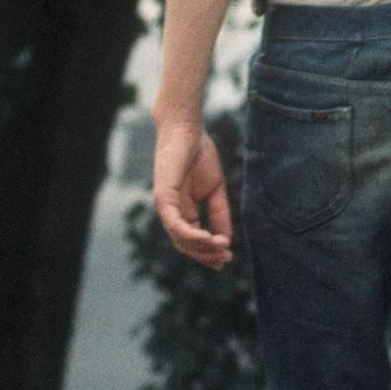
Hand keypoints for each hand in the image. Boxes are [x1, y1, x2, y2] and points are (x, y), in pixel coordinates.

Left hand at [152, 120, 231, 268]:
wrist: (188, 130)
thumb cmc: (200, 155)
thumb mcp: (216, 190)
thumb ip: (219, 214)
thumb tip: (226, 240)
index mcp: (183, 210)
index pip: (192, 239)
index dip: (208, 252)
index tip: (227, 257)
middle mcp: (171, 212)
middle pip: (184, 244)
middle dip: (205, 255)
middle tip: (226, 259)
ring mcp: (165, 205)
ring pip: (179, 238)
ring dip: (201, 248)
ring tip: (221, 248)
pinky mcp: (162, 197)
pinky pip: (174, 223)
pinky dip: (191, 234)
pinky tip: (208, 238)